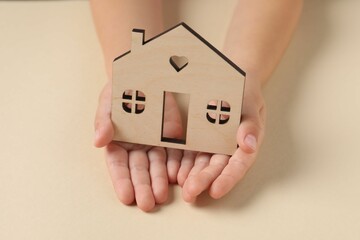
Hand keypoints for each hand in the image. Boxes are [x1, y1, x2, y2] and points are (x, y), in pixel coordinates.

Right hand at [94, 82, 183, 211]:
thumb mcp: (110, 99)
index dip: (122, 180)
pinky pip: (178, 154)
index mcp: (120, 141)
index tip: (126, 196)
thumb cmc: (123, 86)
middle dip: (143, 187)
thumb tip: (98, 141)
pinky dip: (178, 167)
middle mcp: (139, 146)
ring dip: (160, 182)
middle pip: (140, 170)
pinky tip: (179, 178)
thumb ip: (104, 119)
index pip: (119, 164)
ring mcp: (158, 143)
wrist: (147, 71)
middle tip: (147, 204)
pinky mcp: (176, 138)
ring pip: (159, 166)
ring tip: (162, 197)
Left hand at [179, 78, 265, 201]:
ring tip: (178, 187)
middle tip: (190, 193)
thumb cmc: (243, 93)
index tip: (216, 191)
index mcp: (243, 145)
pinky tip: (171, 172)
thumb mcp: (251, 105)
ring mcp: (209, 145)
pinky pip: (186, 152)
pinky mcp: (194, 140)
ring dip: (190, 177)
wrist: (227, 80)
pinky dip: (179, 163)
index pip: (237, 165)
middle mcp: (226, 149)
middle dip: (203, 181)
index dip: (227, 179)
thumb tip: (249, 145)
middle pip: (215, 168)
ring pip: (199, 164)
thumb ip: (251, 125)